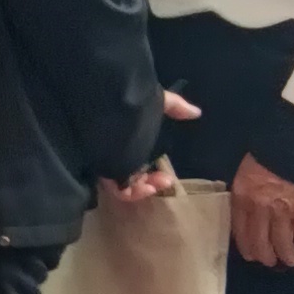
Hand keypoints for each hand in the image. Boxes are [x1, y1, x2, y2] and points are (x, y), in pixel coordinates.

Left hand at [103, 88, 205, 205]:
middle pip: (132, 174)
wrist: (98, 103)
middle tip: (167, 180)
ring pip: (126, 184)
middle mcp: (113, 152)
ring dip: (145, 188)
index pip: (137, 160)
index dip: (152, 171)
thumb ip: (173, 105)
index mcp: (123, 139)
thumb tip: (196, 112)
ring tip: (158, 185)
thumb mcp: (152, 100)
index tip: (167, 174)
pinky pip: (116, 189)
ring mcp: (105, 163)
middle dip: (152, 181)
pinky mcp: (97, 172)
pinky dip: (132, 193)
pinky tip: (147, 188)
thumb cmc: (125, 101)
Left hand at [229, 153, 293, 268]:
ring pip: (283, 241)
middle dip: (265, 256)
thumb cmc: (267, 155)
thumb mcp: (246, 173)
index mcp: (243, 198)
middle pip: (260, 241)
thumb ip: (246, 194)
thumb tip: (247, 212)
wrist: (293, 144)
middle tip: (270, 262)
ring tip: (291, 260)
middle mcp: (261, 209)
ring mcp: (284, 211)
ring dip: (287, 254)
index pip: (241, 230)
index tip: (251, 255)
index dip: (247, 246)